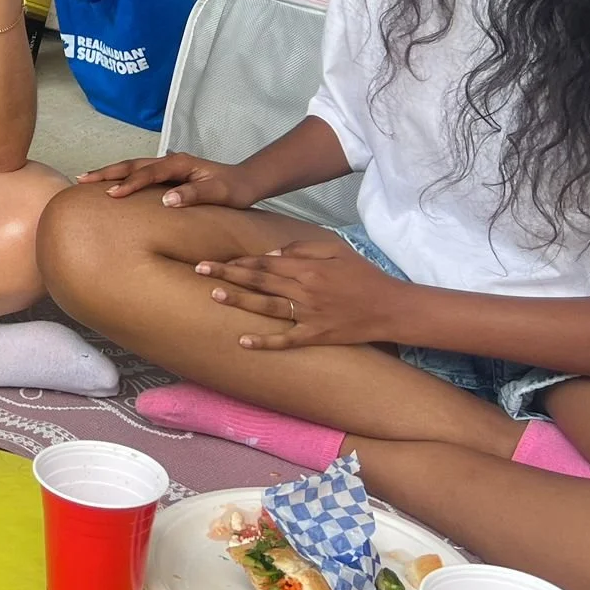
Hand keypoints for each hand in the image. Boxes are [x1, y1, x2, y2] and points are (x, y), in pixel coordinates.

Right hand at [76, 152, 258, 206]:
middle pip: (133, 164)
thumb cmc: (234, 189)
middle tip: (82, 179)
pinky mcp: (168, 175)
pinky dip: (122, 177)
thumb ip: (194, 194)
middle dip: (107, 172)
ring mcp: (168, 166)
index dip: (129, 183)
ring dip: (111, 172)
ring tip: (88, 180)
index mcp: (180, 163)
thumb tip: (167, 200)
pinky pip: (140, 173)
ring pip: (133, 167)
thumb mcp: (219, 193)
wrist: (247, 182)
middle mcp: (171, 161)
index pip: (148, 172)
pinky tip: (112, 184)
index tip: (111, 194)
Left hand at [196, 241, 407, 348]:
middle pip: (259, 281)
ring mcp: (310, 314)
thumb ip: (302, 248)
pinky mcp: (317, 335)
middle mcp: (305, 289)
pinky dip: (265, 341)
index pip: (264, 263)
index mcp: (308, 268)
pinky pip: (287, 339)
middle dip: (227, 275)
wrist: (391, 307)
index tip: (215, 259)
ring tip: (213, 296)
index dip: (238, 261)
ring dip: (239, 301)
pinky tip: (243, 341)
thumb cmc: (362, 276)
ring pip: (267, 307)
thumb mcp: (336, 250)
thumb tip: (270, 255)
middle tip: (199, 270)